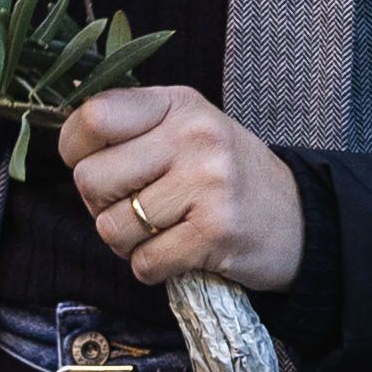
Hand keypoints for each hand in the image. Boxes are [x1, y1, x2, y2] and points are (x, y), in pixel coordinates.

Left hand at [63, 85, 301, 293]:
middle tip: (136, 209)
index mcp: (180, 104)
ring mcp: (208, 182)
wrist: (302, 220)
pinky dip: (154, 268)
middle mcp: (195, 135)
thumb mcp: (190, 129)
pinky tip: (180, 253)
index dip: (76, 149)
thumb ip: (135, 128)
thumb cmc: (229, 177)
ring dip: (128, 243)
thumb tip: (69, 140)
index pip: (94, 116)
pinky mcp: (216, 231)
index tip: (95, 163)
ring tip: (164, 231)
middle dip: (101, 206)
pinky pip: (145, 262)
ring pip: (112, 228)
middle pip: (91, 179)